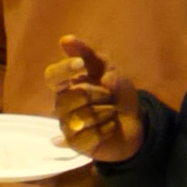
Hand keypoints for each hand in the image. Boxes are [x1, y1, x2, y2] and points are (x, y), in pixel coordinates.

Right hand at [49, 32, 139, 162]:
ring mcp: (67, 127)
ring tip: (111, 112)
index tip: (80, 63)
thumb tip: (65, 40)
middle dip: (100, 93)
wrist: (135, 123)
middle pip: (74, 95)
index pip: (52, 77)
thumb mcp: (108, 68)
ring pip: (84, 117)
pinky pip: (91, 135)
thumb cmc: (117, 94)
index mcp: (65, 86)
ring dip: (107, 112)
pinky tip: (110, 127)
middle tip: (109, 96)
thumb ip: (88, 54)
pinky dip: (108, 129)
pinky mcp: (77, 145)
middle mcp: (61, 106)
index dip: (63, 69)